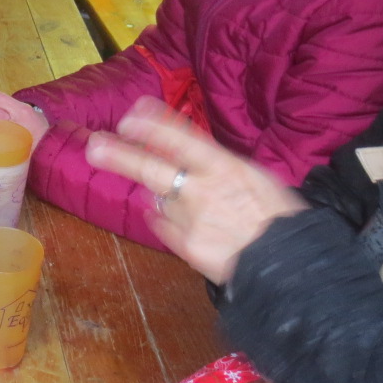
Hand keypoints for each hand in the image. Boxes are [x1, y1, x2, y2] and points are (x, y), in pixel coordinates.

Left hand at [84, 96, 306, 283]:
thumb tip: (190, 155)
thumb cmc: (279, 217)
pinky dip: (161, 217)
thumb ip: (219, 164)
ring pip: (158, 198)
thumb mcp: (256, 177)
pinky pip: (163, 225)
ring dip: (154, 190)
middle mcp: (201, 191)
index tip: (129, 117)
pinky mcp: (186, 247)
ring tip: (156, 185)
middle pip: (152, 168)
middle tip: (94, 146)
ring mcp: (190, 220)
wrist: (288, 266)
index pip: (180, 139)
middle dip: (120, 155)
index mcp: (224, 168)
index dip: (152, 126)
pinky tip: (165, 213)